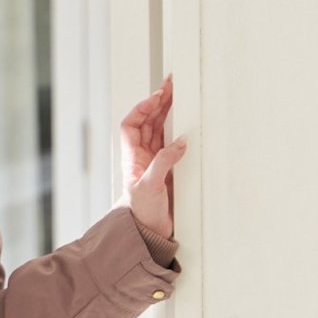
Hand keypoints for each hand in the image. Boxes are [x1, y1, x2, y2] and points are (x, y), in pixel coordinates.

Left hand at [120, 73, 185, 243]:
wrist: (148, 233)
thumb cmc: (142, 213)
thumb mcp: (150, 187)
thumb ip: (164, 162)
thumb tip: (180, 141)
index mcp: (132, 158)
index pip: (131, 125)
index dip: (142, 108)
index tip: (157, 97)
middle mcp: (142, 156)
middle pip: (147, 121)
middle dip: (158, 102)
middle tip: (172, 85)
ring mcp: (154, 161)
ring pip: (159, 129)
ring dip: (167, 111)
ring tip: (178, 93)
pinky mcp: (167, 168)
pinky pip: (171, 142)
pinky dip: (177, 128)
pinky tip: (186, 119)